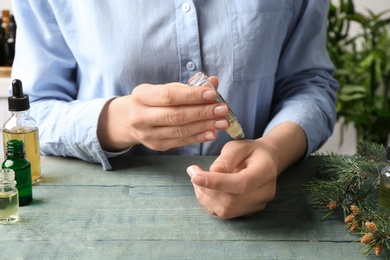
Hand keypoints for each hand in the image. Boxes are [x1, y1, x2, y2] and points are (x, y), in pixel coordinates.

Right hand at [98, 77, 229, 150]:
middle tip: (223, 109)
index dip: (192, 95)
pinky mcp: (156, 145)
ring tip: (223, 121)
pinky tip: (212, 132)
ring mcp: (147, 134)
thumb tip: (214, 82)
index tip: (212, 94)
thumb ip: (188, 87)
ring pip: (180, 130)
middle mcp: (140, 116)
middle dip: (202, 112)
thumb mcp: (165, 88)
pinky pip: (181, 142)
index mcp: (141, 96)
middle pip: (176, 115)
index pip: (169, 96)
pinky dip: (199, 137)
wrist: (129, 120)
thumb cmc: (153, 101)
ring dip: (205, 126)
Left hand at [187, 139, 277, 218]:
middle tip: (193, 172)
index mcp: (265, 170)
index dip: (217, 183)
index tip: (195, 177)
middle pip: (232, 200)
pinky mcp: (248, 211)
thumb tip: (214, 171)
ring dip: (205, 197)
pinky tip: (204, 188)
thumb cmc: (249, 151)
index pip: (242, 183)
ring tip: (197, 179)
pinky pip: (225, 213)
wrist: (265, 161)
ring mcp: (258, 204)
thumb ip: (227, 158)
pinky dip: (210, 202)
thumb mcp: (238, 146)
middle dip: (207, 189)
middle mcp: (265, 191)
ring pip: (226, 210)